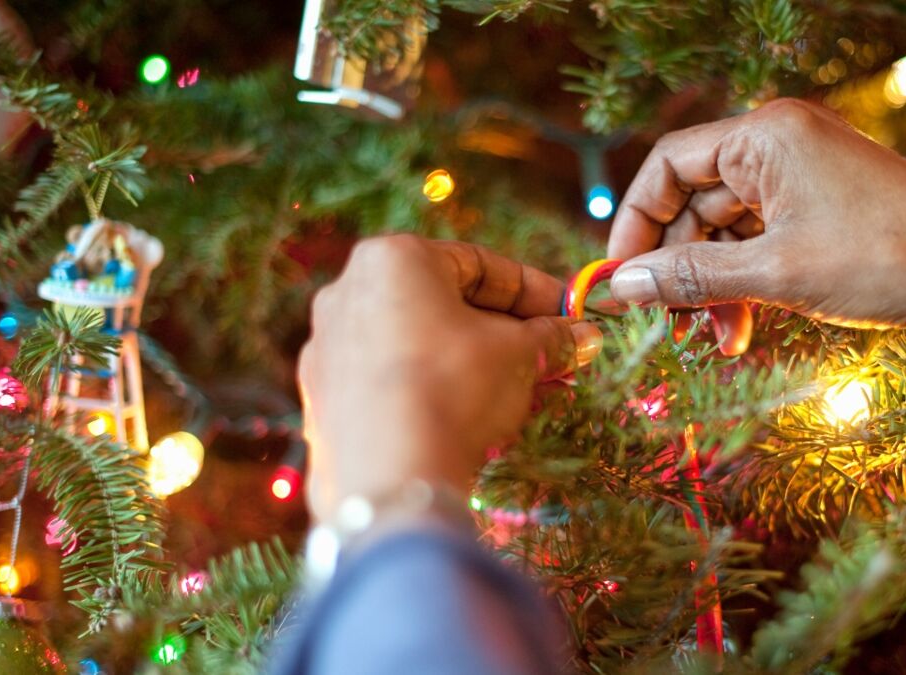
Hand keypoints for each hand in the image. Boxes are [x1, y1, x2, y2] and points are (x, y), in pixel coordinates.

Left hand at [298, 235, 603, 523]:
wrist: (389, 477)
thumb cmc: (456, 387)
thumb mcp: (518, 355)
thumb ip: (551, 338)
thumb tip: (585, 336)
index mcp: (393, 259)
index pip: (480, 265)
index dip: (535, 292)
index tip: (570, 316)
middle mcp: (347, 291)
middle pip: (445, 305)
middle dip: (505, 332)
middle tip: (549, 358)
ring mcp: (326, 348)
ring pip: (417, 344)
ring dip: (472, 363)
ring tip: (519, 394)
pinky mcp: (321, 399)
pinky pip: (390, 381)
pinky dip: (432, 390)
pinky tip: (470, 419)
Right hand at [607, 99, 905, 352]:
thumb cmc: (887, 260)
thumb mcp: (778, 273)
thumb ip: (690, 277)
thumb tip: (618, 287)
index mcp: (766, 137)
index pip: (668, 167)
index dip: (635, 223)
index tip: (620, 280)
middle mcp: (779, 145)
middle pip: (694, 203)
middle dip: (678, 268)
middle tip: (667, 326)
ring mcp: (803, 176)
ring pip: (726, 230)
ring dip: (713, 286)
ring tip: (718, 341)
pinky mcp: (821, 207)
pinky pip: (760, 241)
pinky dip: (746, 283)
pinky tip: (743, 329)